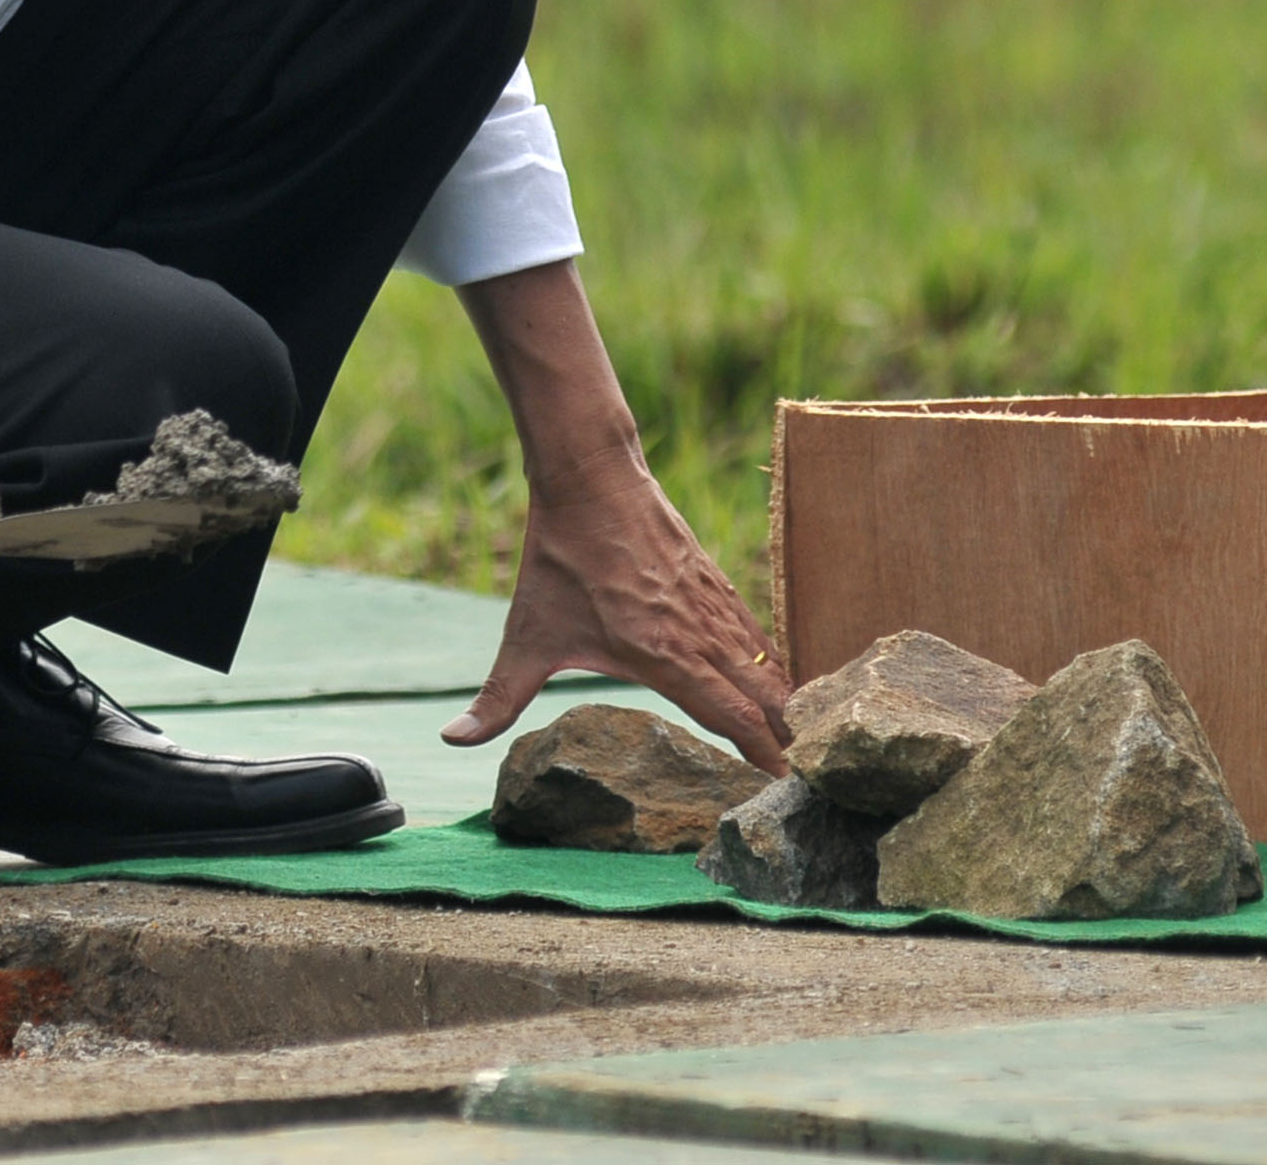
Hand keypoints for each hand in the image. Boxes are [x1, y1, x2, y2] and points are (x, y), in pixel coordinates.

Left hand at [441, 451, 795, 773]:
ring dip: (790, 705)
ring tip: (809, 746)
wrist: (590, 477)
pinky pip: (758, 635)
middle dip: (793, 740)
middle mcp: (701, 634)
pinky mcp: (717, 583)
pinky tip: (780, 686)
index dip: (765, 755)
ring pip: (770, 666)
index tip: (788, 788)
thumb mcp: (526, 634)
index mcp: (664, 655)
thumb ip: (498, 697)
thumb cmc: (559, 559)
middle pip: (769, 698)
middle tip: (814, 781)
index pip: (734, 717)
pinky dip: (775, 666)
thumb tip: (453, 739)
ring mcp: (715, 606)